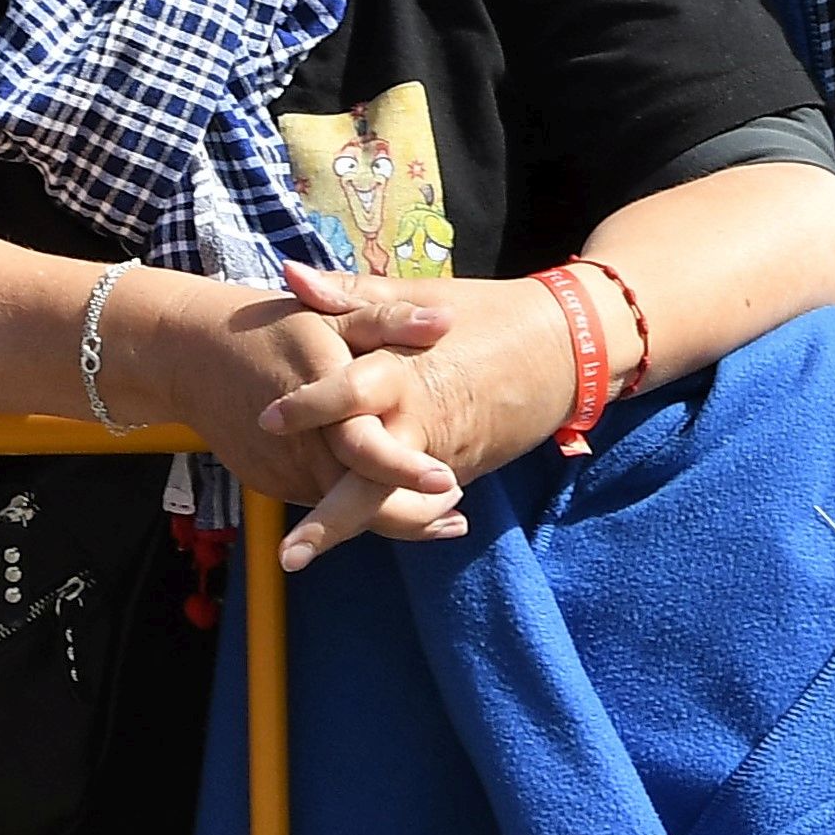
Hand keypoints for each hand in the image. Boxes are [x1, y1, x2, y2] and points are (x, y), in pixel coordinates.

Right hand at [130, 267, 481, 567]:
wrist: (191, 355)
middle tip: (457, 513)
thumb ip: (389, 321)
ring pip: (342, 508)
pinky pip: (319, 498)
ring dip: (391, 513)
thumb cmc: (272, 328)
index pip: (368, 452)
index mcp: (324, 404)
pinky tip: (385, 496)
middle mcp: (302, 448)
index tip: (450, 482)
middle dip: (414, 516)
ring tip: (442, 511)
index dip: (408, 472)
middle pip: (360, 502)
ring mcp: (282, 472)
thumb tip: (445, 320)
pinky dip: (352, 502)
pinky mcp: (270, 483)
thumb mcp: (331, 316)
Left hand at [243, 265, 595, 566]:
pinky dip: (388, 518)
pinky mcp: (461, 470)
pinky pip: (414, 501)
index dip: (309, 406)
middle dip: (330, 521)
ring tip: (299, 560)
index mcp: (405, 371)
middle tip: (287, 555)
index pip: (349, 394)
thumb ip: (351, 295)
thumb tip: (289, 275)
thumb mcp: (419, 297)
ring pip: (392, 504)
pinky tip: (344, 533)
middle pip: (371, 479)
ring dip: (353, 531)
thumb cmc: (486, 314)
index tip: (266, 421)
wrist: (569, 349)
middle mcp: (421, 422)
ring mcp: (444, 456)